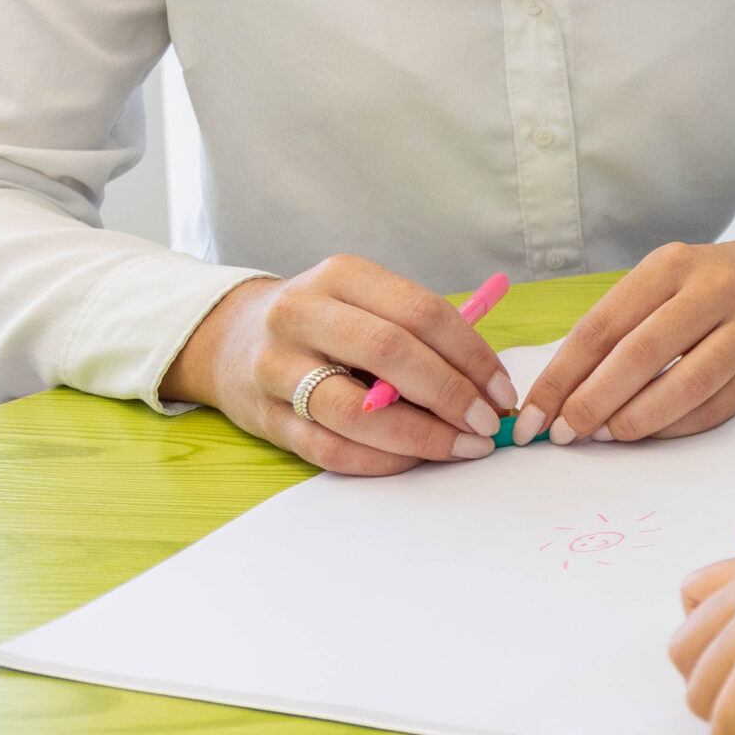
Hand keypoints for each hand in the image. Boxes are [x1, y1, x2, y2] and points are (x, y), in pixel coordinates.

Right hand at [159, 256, 516, 474]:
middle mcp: (302, 313)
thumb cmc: (325, 323)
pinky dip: (381, 459)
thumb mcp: (365, 302)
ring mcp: (276, 367)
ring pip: (356, 410)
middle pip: (390, 353)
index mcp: (341, 275)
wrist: (231, 340)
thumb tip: (489, 384)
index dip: (471, 355)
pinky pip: (330, 449)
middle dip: (451, 393)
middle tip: (488, 423)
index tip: (502, 389)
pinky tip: (415, 459)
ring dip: (420, 435)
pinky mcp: (264, 417)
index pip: (421, 312)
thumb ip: (418, 333)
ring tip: (461, 446)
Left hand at [512, 229, 734, 446]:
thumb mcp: (667, 280)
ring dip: (636, 420)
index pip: (602, 325)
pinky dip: (674, 428)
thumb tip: (560, 392)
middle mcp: (713, 289)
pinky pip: (714, 407)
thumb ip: (619, 326)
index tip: (534, 414)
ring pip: (684, 385)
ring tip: (606, 435)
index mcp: (672, 263)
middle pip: (641, 354)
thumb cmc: (713, 283)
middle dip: (592, 402)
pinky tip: (647, 434)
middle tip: (564, 434)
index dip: (562, 375)